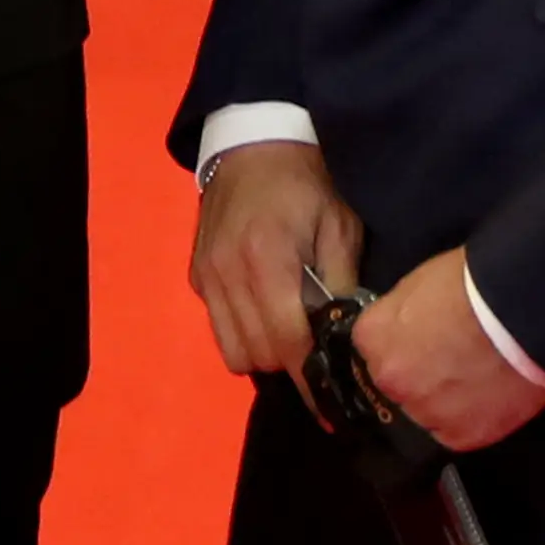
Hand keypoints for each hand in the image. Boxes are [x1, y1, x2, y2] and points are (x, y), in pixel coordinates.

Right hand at [188, 141, 361, 378]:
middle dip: (290, 363)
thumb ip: (341, 283)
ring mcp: (207, 275)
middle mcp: (229, 273)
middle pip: (259, 354)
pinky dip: (242, 331)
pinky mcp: (196, 274)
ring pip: (233, 350)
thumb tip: (347, 337)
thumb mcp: (339, 224)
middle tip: (316, 351)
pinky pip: (218, 327)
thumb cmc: (307, 181)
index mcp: (268, 259)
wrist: (254, 141)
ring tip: (288, 330)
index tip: (332, 403)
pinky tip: (263, 308)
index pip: (288, 341)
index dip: (312, 377)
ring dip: (263, 352)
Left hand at [351, 250, 544, 452]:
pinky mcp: (461, 435)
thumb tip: (404, 328)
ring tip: (476, 378)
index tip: (420, 337)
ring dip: (443, 400)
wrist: (520, 310)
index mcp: (373, 338)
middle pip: (396, 384)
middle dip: (417, 373)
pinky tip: (491, 395)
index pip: (372, 347)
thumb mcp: (420, 282)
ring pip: (425, 413)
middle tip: (451, 358)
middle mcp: (390, 381)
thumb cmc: (473, 283)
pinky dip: (472, 417)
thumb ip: (400, 313)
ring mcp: (424, 412)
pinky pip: (458, 431)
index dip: (399, 341)